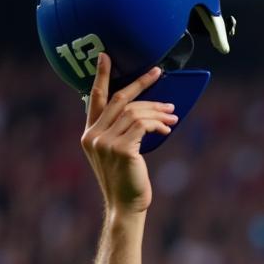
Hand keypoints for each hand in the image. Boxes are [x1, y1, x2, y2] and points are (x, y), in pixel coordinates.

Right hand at [80, 54, 177, 214]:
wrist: (126, 207)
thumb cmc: (127, 182)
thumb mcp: (117, 154)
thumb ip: (120, 134)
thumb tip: (142, 114)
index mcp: (89, 135)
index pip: (94, 99)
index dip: (100, 76)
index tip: (105, 56)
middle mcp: (94, 136)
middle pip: (119, 99)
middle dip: (140, 84)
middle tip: (158, 73)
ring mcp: (106, 143)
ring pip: (135, 112)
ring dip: (157, 110)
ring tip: (173, 113)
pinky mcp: (123, 149)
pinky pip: (143, 126)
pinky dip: (158, 124)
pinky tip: (168, 128)